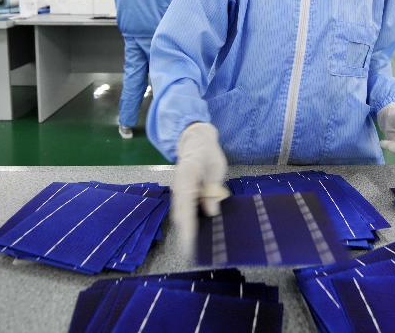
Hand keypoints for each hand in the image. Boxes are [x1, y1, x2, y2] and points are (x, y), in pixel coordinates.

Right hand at [171, 122, 229, 258]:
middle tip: (191, 253)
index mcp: (187, 176)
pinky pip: (182, 210)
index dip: (188, 224)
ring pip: (179, 213)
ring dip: (185, 230)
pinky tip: (193, 234)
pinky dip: (186, 222)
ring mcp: (177, 190)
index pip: (186, 204)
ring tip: (191, 248)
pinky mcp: (180, 193)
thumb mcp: (217, 168)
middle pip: (179, 213)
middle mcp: (178, 185)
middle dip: (185, 233)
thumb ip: (213, 188)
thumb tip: (211, 211)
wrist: (196, 141)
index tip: (191, 241)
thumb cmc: (209, 153)